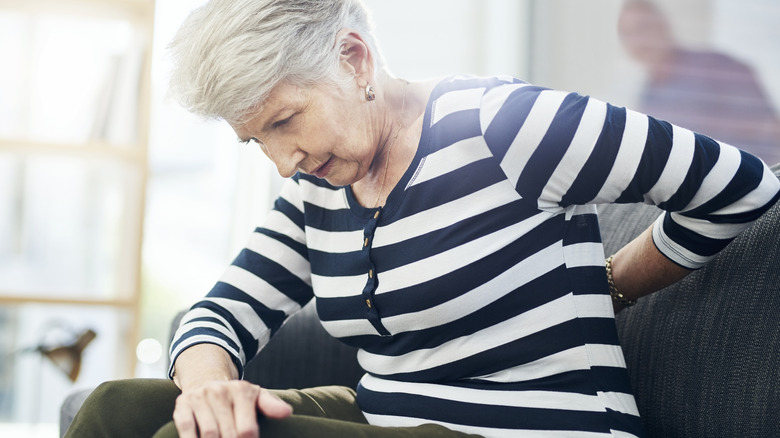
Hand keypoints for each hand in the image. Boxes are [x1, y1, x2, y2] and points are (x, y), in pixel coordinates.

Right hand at [173, 379, 291, 437]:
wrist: (207, 380)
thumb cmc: (237, 397)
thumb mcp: (256, 397)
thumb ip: (271, 405)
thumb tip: (287, 413)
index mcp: (242, 391)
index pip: (247, 429)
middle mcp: (219, 392)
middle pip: (228, 434)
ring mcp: (200, 398)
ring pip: (209, 434)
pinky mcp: (182, 405)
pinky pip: (185, 427)